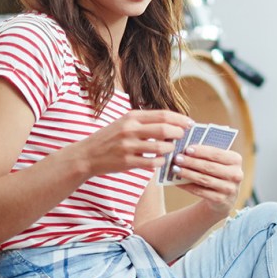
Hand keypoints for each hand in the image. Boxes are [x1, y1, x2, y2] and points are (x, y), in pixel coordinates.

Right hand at [77, 109, 191, 177]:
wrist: (87, 155)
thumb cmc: (109, 138)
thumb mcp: (124, 123)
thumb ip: (144, 121)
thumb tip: (171, 122)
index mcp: (131, 117)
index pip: (162, 114)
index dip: (180, 119)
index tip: (189, 123)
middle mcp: (130, 129)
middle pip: (165, 128)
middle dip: (179, 133)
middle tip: (183, 136)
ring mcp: (128, 146)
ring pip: (161, 147)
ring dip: (171, 148)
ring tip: (170, 149)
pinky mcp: (127, 162)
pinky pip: (153, 162)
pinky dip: (161, 161)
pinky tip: (160, 160)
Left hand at [169, 143, 243, 214]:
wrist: (225, 197)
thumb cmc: (218, 172)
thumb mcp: (219, 162)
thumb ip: (208, 154)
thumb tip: (186, 149)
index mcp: (236, 160)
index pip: (217, 154)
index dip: (201, 151)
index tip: (187, 149)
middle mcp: (236, 174)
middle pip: (209, 167)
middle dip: (191, 162)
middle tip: (177, 158)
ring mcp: (229, 189)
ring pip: (204, 179)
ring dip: (188, 174)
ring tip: (175, 169)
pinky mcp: (221, 200)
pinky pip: (201, 192)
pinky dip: (188, 186)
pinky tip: (178, 182)